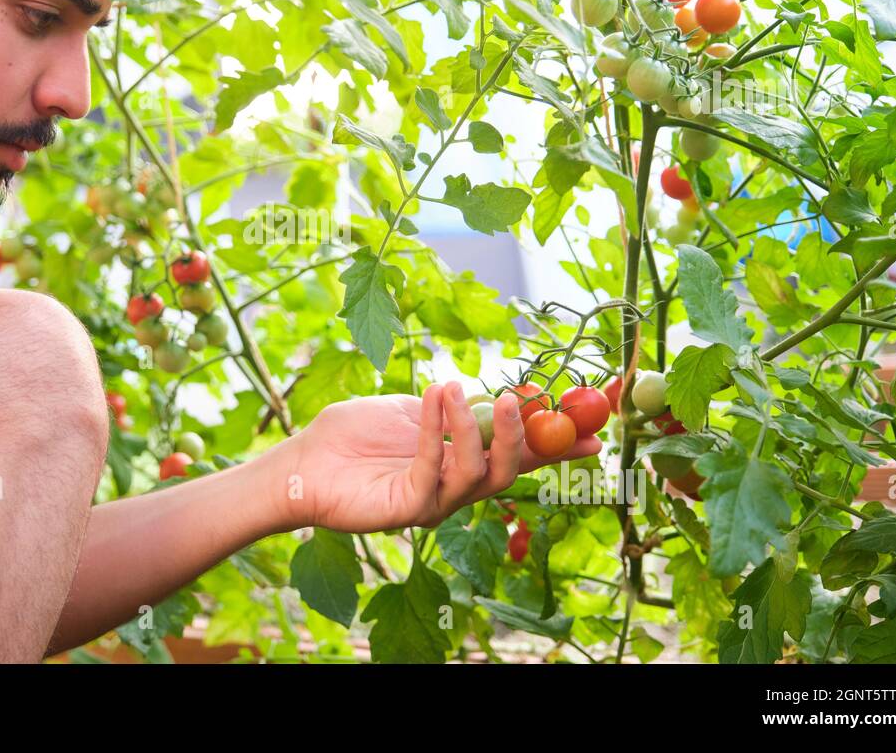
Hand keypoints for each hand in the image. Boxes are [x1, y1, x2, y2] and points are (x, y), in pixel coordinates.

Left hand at [261, 380, 602, 532]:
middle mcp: (455, 489)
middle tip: (522, 397)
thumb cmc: (353, 435)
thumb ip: (455, 407)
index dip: (557, 446)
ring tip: (456, 387)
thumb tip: (499, 396)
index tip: (592, 428)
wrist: (302, 459)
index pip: (520, 458)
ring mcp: (433, 502)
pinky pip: (434, 469)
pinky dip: (436, 429)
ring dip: (473, 427)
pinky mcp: (406, 508)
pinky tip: (433, 395)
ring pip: (478, 473)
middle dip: (525, 436)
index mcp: (462, 463)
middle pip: (510, 472)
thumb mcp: (412, 409)